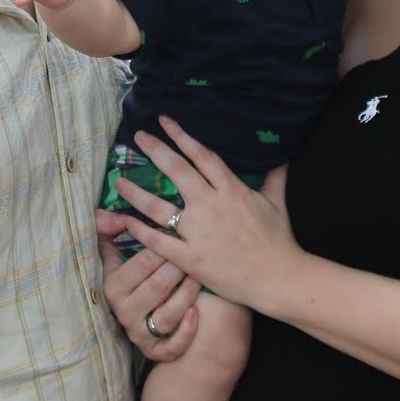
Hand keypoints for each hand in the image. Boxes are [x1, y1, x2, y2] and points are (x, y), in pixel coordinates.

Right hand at [97, 209, 201, 360]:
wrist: (133, 317)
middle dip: (180, 267)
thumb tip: (118, 217)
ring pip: (170, 313)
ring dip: (188, 292)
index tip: (180, 233)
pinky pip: (173, 345)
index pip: (143, 263)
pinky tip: (197, 311)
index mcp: (113, 286)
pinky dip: (187, 330)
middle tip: (198, 251)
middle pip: (159, 286)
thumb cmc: (127, 277)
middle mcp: (124, 312)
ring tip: (200, 276)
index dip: (164, 246)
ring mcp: (139, 333)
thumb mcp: (111, 252)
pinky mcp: (155, 352)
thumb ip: (106, 228)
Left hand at [113, 117, 298, 311]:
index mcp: (231, 190)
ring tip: (119, 181)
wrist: (279, 278)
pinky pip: (159, 242)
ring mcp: (199, 232)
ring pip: (159, 207)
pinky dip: (140, 232)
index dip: (182, 136)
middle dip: (155, 150)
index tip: (165, 122)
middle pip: (177, 171)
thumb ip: (275, 177)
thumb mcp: (277, 203)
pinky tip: (126, 222)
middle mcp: (211, 206)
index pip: (202, 156)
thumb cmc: (279, 241)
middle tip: (138, 136)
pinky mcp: (191, 258)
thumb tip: (280, 156)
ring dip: (136, 192)